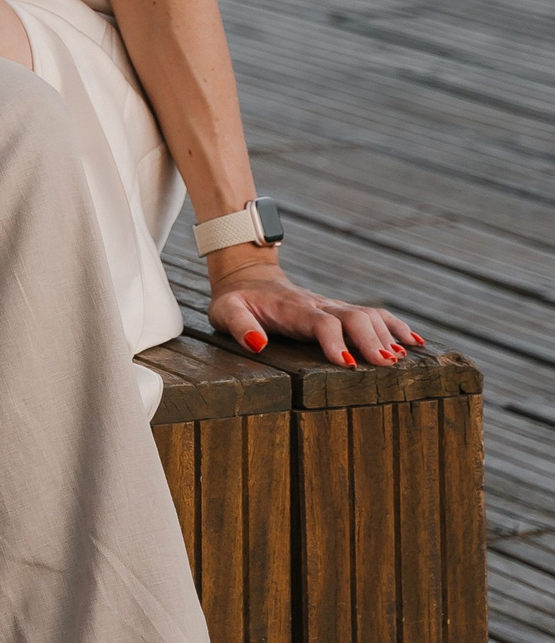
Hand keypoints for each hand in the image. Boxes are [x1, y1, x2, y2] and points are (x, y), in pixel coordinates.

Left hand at [207, 253, 421, 368]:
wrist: (247, 278)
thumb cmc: (237, 301)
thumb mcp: (226, 311)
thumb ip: (240, 326)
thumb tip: (257, 344)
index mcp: (293, 308)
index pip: (320, 322)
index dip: (335, 341)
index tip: (347, 363)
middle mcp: (318, 304)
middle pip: (353, 317)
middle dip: (371, 339)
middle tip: (387, 365)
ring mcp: (332, 305)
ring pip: (368, 314)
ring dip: (388, 334)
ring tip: (403, 358)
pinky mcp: (340, 310)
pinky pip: (373, 314)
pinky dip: (396, 326)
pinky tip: (415, 342)